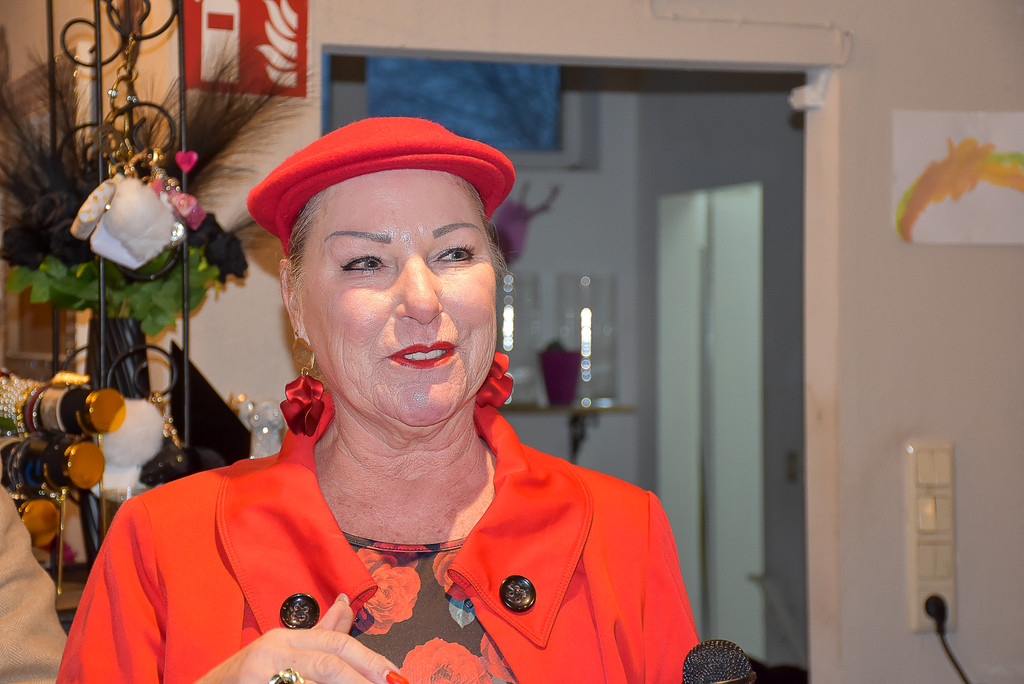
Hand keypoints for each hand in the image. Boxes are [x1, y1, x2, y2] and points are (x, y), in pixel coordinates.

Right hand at [196, 594, 405, 683]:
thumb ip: (317, 634)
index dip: (370, 659)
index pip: (336, 643)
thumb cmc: (242, 682)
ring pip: (318, 675)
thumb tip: (345, 603)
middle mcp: (271, 650)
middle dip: (365, 674)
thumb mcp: (279, 655)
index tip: (395, 675)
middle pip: (330, 660)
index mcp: (283, 639)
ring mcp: (259, 672)